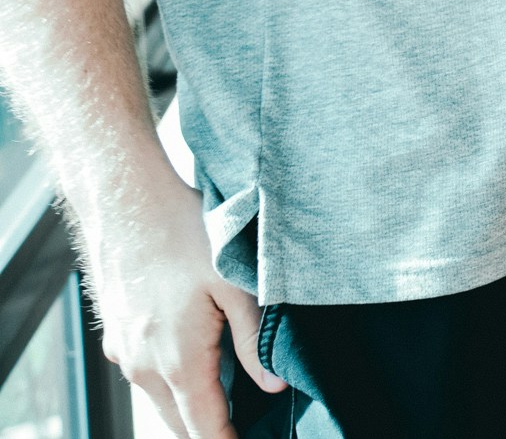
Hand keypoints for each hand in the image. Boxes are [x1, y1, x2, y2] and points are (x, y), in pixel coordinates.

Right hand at [91, 177, 283, 437]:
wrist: (128, 202)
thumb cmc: (185, 236)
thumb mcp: (236, 286)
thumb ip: (254, 341)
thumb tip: (273, 386)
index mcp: (177, 360)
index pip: (204, 426)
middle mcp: (142, 366)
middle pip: (179, 421)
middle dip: (210, 430)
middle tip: (248, 426)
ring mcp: (124, 352)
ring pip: (160, 400)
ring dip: (190, 408)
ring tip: (231, 404)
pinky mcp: (118, 335)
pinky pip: (145, 375)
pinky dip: (171, 384)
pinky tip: (200, 366)